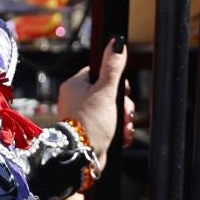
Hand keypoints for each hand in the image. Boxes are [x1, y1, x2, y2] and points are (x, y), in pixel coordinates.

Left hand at [57, 37, 129, 172]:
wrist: (82, 156)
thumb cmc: (91, 121)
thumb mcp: (106, 91)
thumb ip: (113, 67)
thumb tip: (117, 42)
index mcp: (74, 86)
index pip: (98, 74)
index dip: (114, 82)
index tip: (123, 91)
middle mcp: (75, 100)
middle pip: (107, 94)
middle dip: (122, 105)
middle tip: (125, 113)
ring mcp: (81, 117)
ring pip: (110, 111)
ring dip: (122, 119)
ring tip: (125, 127)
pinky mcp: (88, 132)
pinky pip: (107, 125)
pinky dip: (117, 130)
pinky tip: (122, 136)